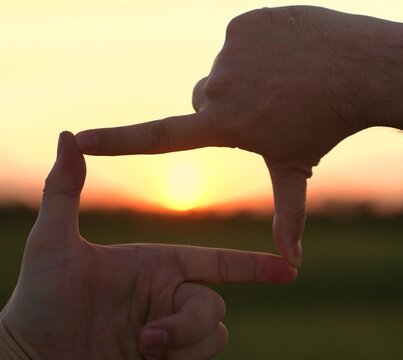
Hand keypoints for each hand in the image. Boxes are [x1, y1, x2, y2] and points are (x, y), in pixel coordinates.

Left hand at [0, 132, 296, 359]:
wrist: (31, 357)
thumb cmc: (39, 300)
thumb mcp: (53, 244)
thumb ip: (65, 190)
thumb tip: (67, 136)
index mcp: (158, 266)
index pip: (218, 263)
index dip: (254, 266)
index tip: (288, 268)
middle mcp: (169, 297)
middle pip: (215, 306)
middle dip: (187, 325)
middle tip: (147, 336)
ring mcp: (170, 332)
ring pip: (215, 335)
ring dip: (184, 345)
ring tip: (142, 348)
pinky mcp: (168, 359)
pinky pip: (202, 357)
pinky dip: (183, 359)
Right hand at [74, 6, 401, 266]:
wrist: (360, 69)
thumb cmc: (327, 125)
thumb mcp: (296, 169)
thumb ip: (287, 216)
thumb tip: (291, 265)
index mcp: (223, 124)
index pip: (159, 136)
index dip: (116, 141)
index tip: (79, 139)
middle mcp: (217, 86)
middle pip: (204, 99)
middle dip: (225, 107)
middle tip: (267, 108)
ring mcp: (229, 50)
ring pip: (225, 69)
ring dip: (246, 76)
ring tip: (285, 82)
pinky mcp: (243, 23)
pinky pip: (240, 41)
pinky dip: (258, 49)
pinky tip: (288, 57)